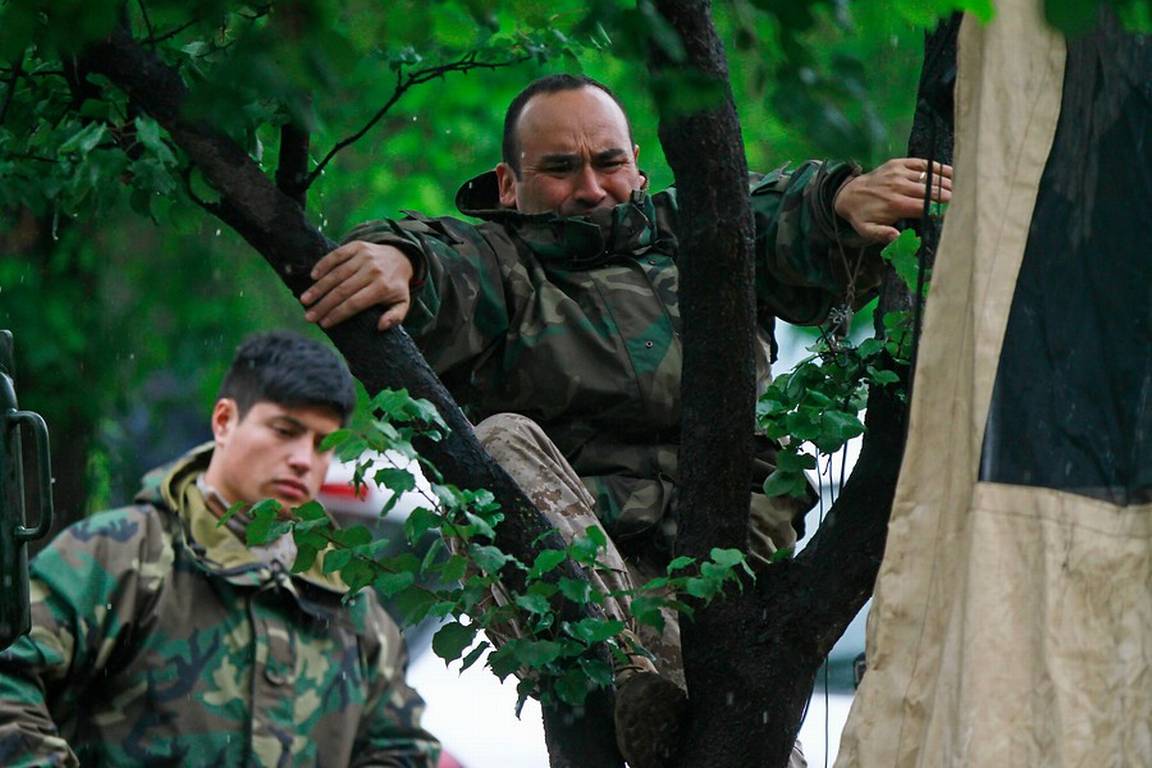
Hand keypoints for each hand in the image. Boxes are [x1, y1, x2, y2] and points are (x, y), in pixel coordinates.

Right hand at [301, 241, 413, 330]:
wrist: (401, 257)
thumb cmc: (396, 286)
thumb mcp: (402, 304)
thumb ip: (395, 317)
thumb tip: (380, 327)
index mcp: (383, 288)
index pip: (355, 303)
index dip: (338, 314)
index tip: (324, 323)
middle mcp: (373, 271)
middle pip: (343, 290)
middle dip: (323, 305)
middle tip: (309, 316)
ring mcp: (364, 257)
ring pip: (337, 274)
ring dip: (318, 288)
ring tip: (305, 300)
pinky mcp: (357, 246)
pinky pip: (337, 255)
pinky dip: (323, 265)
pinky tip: (312, 276)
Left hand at [833, 158, 953, 243]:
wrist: (848, 193)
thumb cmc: (862, 215)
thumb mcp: (867, 230)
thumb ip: (883, 235)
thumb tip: (899, 239)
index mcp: (895, 204)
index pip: (923, 206)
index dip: (939, 209)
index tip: (953, 213)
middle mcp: (898, 186)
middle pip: (929, 190)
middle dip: (947, 195)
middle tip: (964, 199)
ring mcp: (899, 173)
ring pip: (928, 176)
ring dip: (945, 182)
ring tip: (962, 187)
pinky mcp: (898, 163)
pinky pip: (921, 164)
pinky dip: (936, 167)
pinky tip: (950, 172)